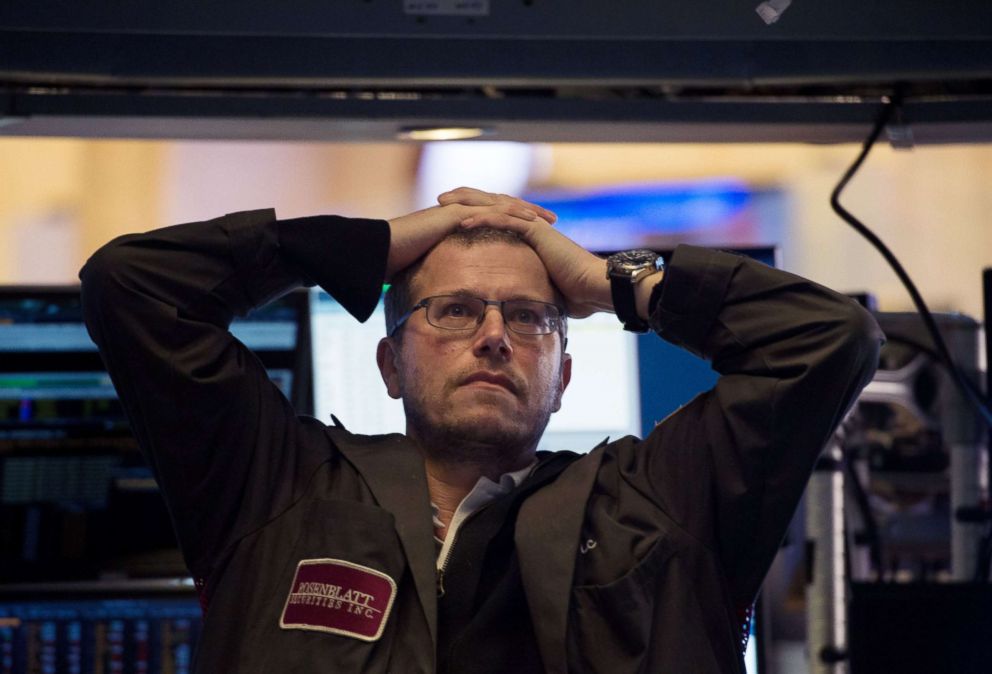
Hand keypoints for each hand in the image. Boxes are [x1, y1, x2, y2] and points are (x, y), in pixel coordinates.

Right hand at [385, 193, 554, 280]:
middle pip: (503, 206)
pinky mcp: (454, 213)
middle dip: (528, 212)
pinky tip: (528, 222)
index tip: (537, 233)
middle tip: (552, 219)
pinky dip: (510, 214)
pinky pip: (488, 211)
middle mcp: (460, 212)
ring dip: (526, 210)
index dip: (515, 223)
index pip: (493, 218)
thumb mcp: (427, 269)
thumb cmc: (397, 263)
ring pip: (500, 204)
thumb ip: (442, 273)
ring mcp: (457, 209)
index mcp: (457, 223)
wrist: (381, 252)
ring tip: (547, 219)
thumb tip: (449, 293)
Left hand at [438, 187, 610, 317]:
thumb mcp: (546, 289)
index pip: (499, 216)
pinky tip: (462, 221)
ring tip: (444, 203)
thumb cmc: (578, 294)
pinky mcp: (537, 232)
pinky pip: (504, 220)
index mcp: (532, 236)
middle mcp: (532, 225)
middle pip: (493, 204)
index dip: (476, 212)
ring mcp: (535, 226)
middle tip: (441, 198)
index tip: (453, 213)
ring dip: (467, 203)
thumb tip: (521, 306)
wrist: (596, 288)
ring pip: (494, 206)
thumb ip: (532, 287)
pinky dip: (482, 219)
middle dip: (466, 199)